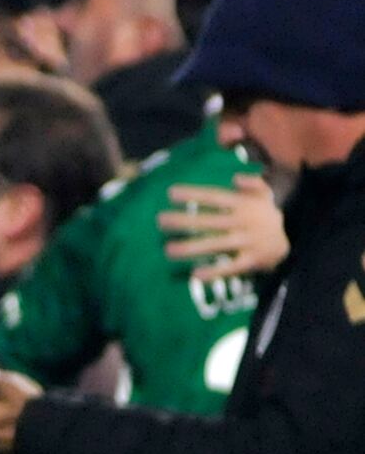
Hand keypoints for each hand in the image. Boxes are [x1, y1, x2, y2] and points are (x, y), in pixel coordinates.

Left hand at [161, 178, 285, 281]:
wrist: (293, 240)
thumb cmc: (266, 214)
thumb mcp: (265, 194)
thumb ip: (252, 183)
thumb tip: (236, 178)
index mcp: (243, 205)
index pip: (215, 198)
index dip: (194, 194)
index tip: (170, 193)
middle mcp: (243, 222)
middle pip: (210, 221)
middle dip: (185, 221)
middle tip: (160, 221)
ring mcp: (247, 242)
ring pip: (216, 244)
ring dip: (193, 248)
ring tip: (168, 250)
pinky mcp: (252, 260)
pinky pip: (232, 267)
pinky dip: (216, 271)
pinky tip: (196, 275)